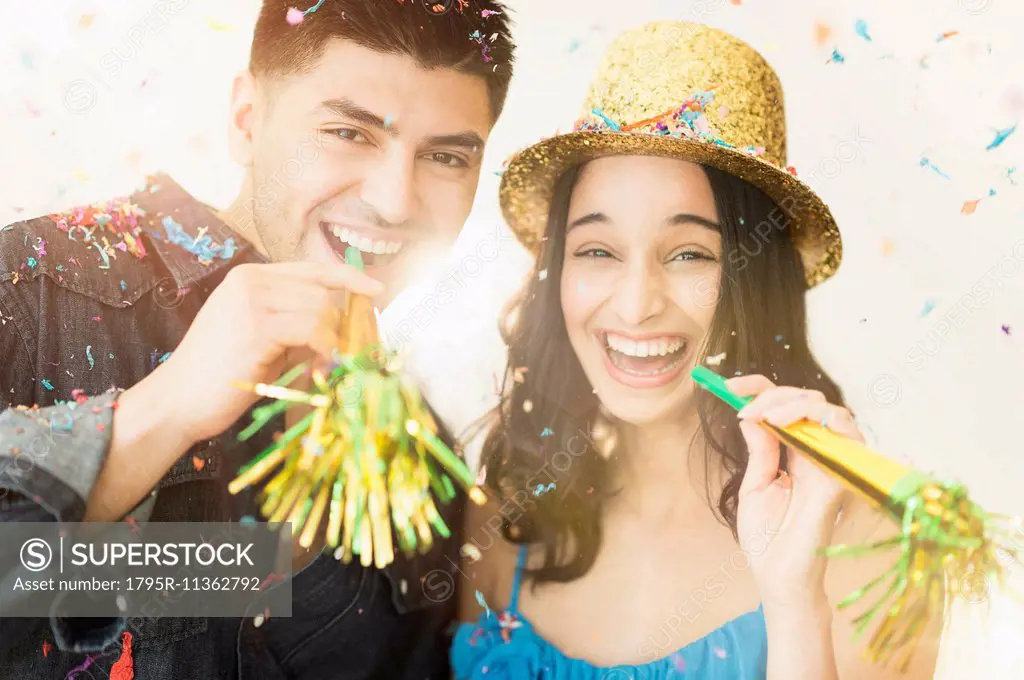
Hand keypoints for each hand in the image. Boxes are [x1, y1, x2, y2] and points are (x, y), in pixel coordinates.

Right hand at [151, 261, 382, 446]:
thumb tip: (344, 324)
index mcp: (250, 278)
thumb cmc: (221, 375)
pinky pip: (313, 330)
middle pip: (321, 291)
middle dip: (340, 325)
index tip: (376, 291)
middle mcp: (250, 280)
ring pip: (321, 309)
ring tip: (323, 368)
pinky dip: (325, 350)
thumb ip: (296, 322)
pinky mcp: (257, 326)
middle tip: (340, 357)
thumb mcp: (263, 337)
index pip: (311, 268)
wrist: (178, 400)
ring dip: (332, 342)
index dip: (348, 278)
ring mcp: (252, 300)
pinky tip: (318, 369)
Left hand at [727, 374, 861, 610]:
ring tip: (766, 416)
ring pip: (830, 410)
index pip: (786, 407)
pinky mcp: (842, 476)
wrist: (777, 575)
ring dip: (794, 403)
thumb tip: (753, 414)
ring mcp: (833, 463)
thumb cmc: (767, 537)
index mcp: (796, 454)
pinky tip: (785, 426)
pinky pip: (848, 434)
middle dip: (773, 395)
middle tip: (746, 409)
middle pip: (808, 401)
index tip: (729, 385)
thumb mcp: (756, 483)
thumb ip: (760, 448)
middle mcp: (818, 454)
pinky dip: (819, 418)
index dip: (760, 389)